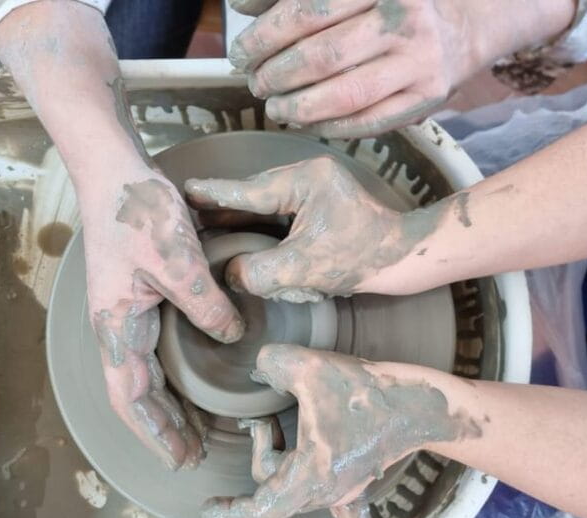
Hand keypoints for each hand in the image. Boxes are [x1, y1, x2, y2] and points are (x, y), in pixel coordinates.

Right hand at [81, 167, 244, 469]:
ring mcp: (124, 312)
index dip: (155, 431)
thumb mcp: (180, 263)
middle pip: (136, 393)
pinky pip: (151, 349)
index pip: (131, 397)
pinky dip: (168, 373)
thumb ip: (207, 305)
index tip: (180, 457)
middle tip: (193, 454)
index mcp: (117, 325)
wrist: (115, 171)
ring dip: (165, 405)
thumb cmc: (138, 213)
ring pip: (143, 374)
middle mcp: (116, 326)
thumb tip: (234, 336)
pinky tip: (187, 377)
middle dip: (162, 427)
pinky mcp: (137, 296)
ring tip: (192, 429)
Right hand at [185, 156, 441, 301]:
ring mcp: (314, 186)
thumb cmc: (360, 259)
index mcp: (302, 181)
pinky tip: (241, 231)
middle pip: (251, 193)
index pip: (246, 191)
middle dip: (222, 206)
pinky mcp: (319, 200)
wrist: (403, 257)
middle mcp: (306, 175)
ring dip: (240, 215)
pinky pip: (278, 209)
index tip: (184, 190)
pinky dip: (259, 221)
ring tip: (206, 223)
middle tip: (187, 214)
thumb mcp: (303, 270)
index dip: (213, 195)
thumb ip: (259, 272)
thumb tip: (231, 274)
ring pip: (263, 201)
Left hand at [201, 344, 481, 517]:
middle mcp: (326, 491)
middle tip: (261, 423)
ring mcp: (346, 490)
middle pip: (275, 487)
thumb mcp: (309, 368)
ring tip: (271, 429)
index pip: (262, 506)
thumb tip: (258, 369)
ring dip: (279, 465)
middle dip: (261, 455)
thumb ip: (273, 364)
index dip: (232, 511)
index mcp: (309, 475)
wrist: (417, 404)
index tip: (209, 512)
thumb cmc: (364, 391)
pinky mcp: (360, 481)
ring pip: (297, 489)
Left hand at [227, 0, 479, 137]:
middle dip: (275, 76)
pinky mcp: (425, 99)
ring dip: (298, 108)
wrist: (461, 26)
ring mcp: (418, 62)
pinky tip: (306, 123)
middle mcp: (403, 18)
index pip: (305, 11)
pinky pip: (366, 123)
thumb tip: (243, 6)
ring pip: (343, 96)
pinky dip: (328, 127)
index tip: (241, 54)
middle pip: (320, 56)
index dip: (264, 38)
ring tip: (276, 108)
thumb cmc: (387, 5)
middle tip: (256, 84)